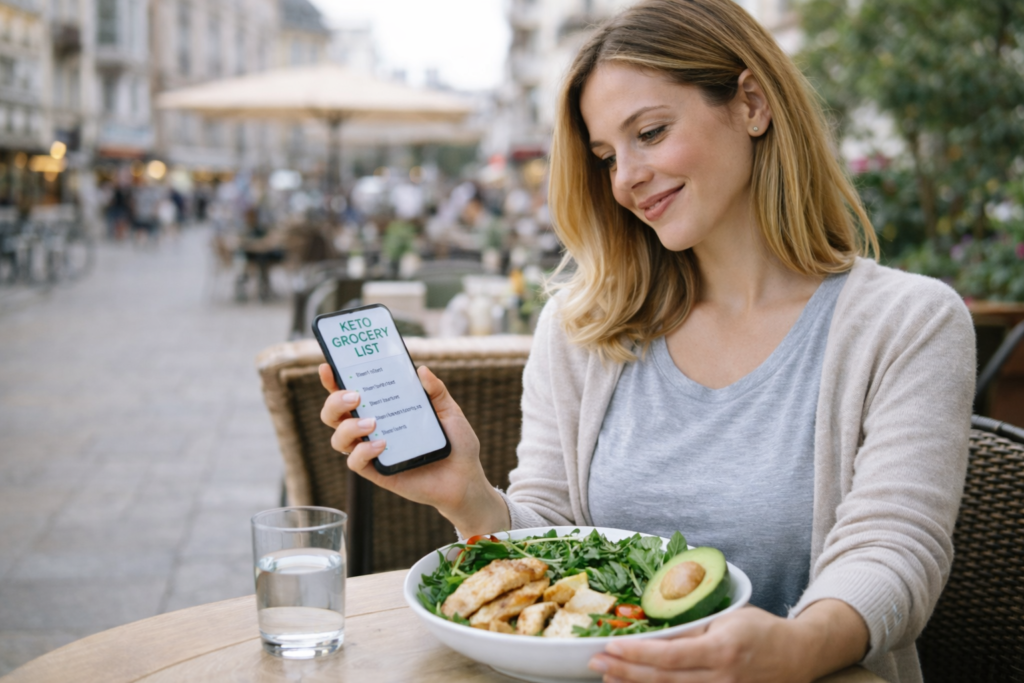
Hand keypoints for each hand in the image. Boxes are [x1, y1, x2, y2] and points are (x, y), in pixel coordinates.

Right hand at [318, 363, 509, 535]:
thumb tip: (422, 370)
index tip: (328, 367)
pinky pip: (355, 462)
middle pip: (334, 415)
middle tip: (355, 396)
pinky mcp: (378, 472)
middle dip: (335, 402)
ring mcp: (372, 451)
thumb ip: (436, 391)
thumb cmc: (456, 443)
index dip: (333, 380)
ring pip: (338, 439)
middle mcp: (372, 428)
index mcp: (384, 409)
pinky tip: (381, 444)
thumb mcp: (449, 411)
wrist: (466, 479)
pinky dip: (362, 452)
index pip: (350, 393)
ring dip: (347, 427)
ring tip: (372, 422)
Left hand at [588, 599, 867, 682]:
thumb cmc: (760, 630)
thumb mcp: (726, 619)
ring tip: (609, 677)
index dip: (636, 653)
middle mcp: (722, 677)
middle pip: (664, 679)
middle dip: (626, 671)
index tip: (610, 646)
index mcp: (721, 650)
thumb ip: (692, 630)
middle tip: (596, 662)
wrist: (798, 654)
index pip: (669, 656)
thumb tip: (651, 635)